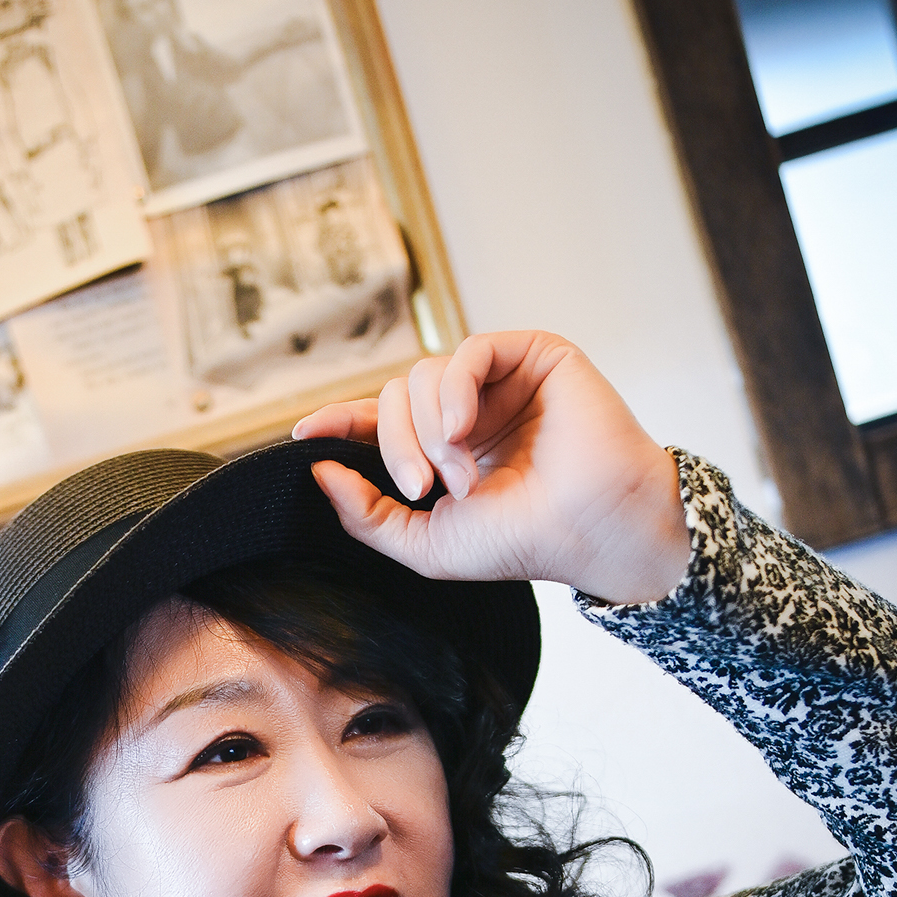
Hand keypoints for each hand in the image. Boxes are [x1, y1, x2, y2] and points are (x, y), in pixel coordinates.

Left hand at [293, 329, 690, 604]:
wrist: (591, 530)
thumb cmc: (521, 543)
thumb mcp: (426, 545)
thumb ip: (367, 516)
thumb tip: (319, 469)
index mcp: (444, 449)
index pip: (380, 422)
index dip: (340, 421)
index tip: (305, 436)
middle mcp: (469, 409)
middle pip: (393, 397)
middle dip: (395, 445)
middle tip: (424, 489)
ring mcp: (500, 382)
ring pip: (422, 374)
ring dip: (429, 431)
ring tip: (462, 476)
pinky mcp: (532, 355)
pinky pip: (468, 351)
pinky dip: (454, 390)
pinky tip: (464, 428)